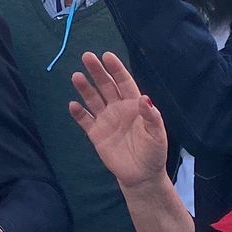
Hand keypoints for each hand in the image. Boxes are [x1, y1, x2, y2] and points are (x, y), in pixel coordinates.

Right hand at [68, 51, 169, 189]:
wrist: (141, 175)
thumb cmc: (153, 152)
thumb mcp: (157, 134)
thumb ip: (151, 116)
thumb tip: (145, 98)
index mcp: (134, 104)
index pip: (124, 82)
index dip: (116, 69)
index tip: (107, 56)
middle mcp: (118, 108)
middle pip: (106, 86)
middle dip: (97, 71)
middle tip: (87, 57)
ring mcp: (106, 120)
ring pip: (93, 99)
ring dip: (85, 88)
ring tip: (76, 76)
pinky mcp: (96, 134)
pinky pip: (85, 120)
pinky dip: (79, 113)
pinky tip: (73, 105)